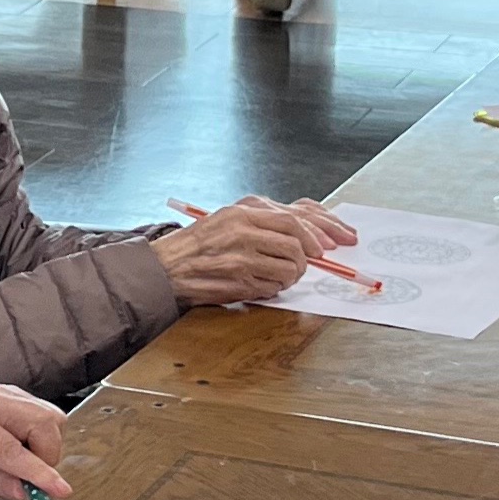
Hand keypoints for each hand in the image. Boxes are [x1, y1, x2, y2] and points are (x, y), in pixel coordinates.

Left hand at [0, 385, 68, 499]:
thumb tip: (23, 489)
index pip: (9, 449)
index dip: (38, 472)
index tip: (60, 490)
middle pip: (41, 422)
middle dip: (46, 456)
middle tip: (28, 480)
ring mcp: (0, 393)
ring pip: (49, 416)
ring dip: (44, 446)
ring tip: (18, 463)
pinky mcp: (11, 395)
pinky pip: (43, 413)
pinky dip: (40, 436)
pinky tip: (17, 448)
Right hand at [156, 197, 364, 306]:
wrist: (166, 267)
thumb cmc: (199, 244)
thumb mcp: (230, 218)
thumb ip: (264, 221)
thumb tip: (306, 232)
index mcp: (243, 211)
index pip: (294, 218)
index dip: (319, 232)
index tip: (332, 243)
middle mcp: (244, 231)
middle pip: (297, 244)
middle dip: (311, 257)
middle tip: (314, 263)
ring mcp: (242, 258)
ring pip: (290, 268)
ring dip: (293, 276)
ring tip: (281, 276)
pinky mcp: (239, 282)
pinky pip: (273, 287)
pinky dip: (275, 288)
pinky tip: (264, 284)